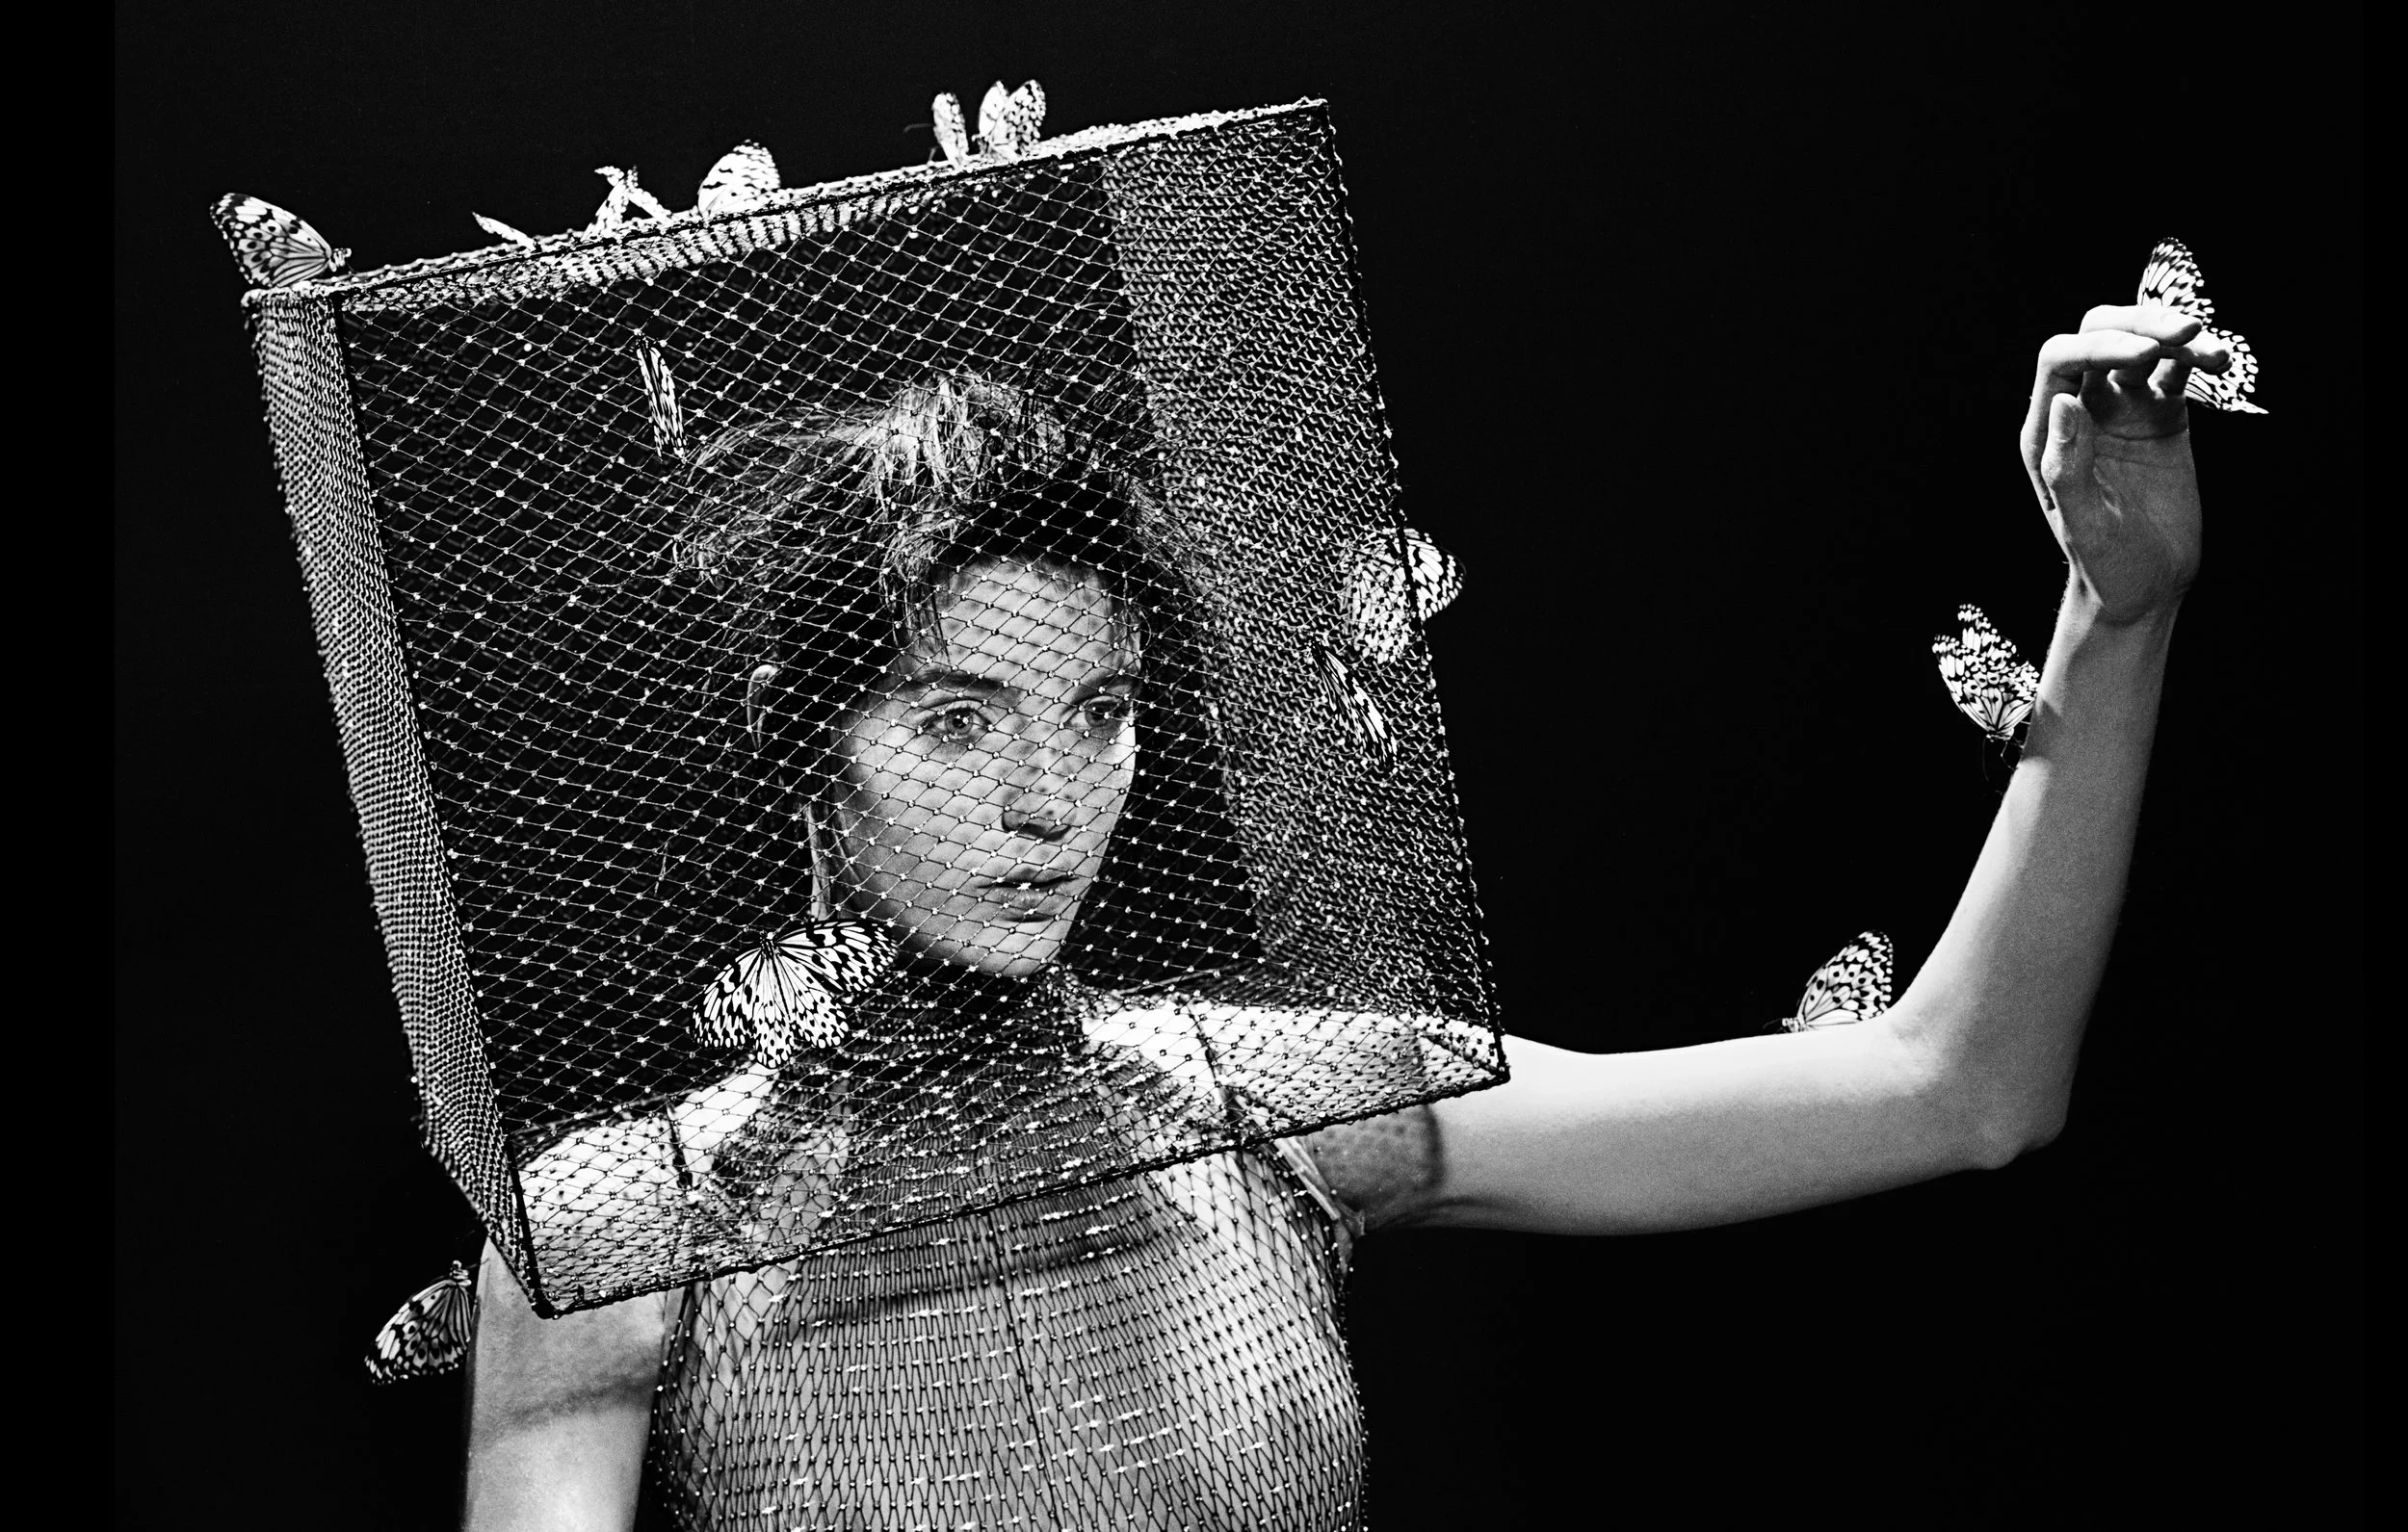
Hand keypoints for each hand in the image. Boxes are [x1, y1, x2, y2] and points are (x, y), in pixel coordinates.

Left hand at [2023, 306, 2226, 623]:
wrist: (2144, 585)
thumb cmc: (2105, 563)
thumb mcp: (2083, 522)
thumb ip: (2068, 466)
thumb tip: (2063, 402)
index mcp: (2048, 432)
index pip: (2061, 360)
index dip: (2099, 345)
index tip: (2145, 353)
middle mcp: (2082, 411)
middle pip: (2099, 335)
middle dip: (2138, 323)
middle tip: (2184, 331)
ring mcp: (2124, 410)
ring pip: (2142, 347)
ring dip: (2174, 335)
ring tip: (2211, 350)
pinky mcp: (2162, 418)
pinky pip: (2176, 373)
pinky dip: (2197, 359)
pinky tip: (2218, 360)